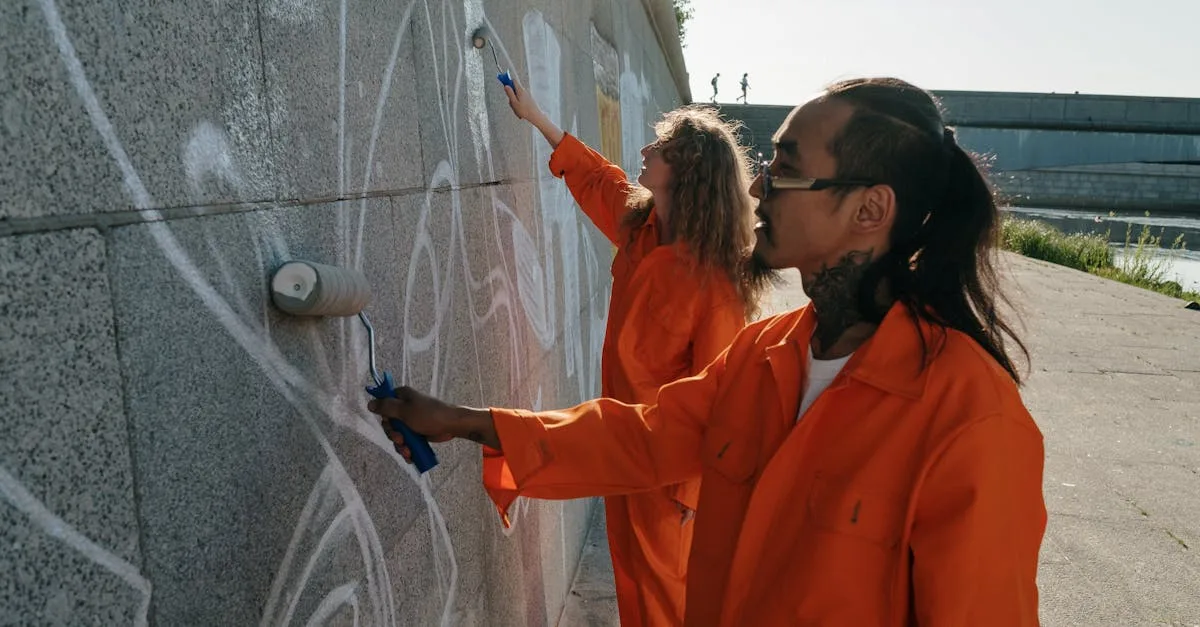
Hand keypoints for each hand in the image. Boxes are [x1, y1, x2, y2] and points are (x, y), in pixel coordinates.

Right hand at [367, 386, 499, 461]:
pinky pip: (406, 442)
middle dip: (393, 436)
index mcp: (401, 397)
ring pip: (397, 436)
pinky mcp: (416, 432)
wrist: (451, 425)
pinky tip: (411, 456)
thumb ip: (386, 407)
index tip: (390, 424)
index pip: (383, 406)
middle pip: (389, 424)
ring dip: (400, 446)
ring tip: (408, 452)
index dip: (385, 418)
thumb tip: (369, 404)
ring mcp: (410, 421)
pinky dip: (407, 449)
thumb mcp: (405, 410)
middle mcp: (404, 408)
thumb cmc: (428, 415)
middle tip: (401, 440)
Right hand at [503, 77, 541, 121]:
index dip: (508, 81)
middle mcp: (524, 91)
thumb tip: (506, 86)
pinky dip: (519, 105)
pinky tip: (520, 111)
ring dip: (515, 102)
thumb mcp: (514, 102)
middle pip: (514, 90)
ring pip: (517, 96)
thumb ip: (510, 93)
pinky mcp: (528, 100)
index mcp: (520, 90)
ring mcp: (527, 95)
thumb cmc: (525, 110)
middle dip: (511, 96)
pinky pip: (521, 100)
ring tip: (516, 109)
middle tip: (511, 103)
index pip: (513, 81)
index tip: (504, 84)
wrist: (535, 116)